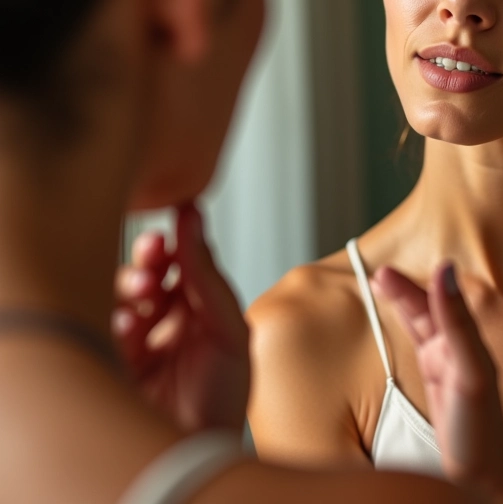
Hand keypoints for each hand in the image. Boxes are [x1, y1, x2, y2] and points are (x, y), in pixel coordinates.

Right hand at [112, 202, 248, 432]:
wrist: (198, 455)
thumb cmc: (223, 400)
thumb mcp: (228, 331)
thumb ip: (208, 277)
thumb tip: (194, 218)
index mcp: (201, 311)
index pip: (183, 264)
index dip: (177, 244)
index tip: (176, 219)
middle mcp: (169, 323)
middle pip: (149, 274)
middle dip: (149, 259)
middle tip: (153, 251)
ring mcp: (138, 343)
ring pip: (123, 297)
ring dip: (130, 285)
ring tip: (143, 293)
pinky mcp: (112, 362)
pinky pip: (104, 329)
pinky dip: (114, 320)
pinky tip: (127, 325)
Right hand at [372, 262, 502, 503]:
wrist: (482, 481)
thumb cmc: (481, 433)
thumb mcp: (469, 371)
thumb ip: (457, 322)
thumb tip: (445, 274)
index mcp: (467, 342)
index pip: (437, 302)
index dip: (413, 285)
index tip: (388, 271)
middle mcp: (459, 349)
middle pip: (428, 309)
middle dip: (404, 290)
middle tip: (379, 276)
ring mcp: (448, 364)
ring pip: (422, 322)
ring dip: (404, 302)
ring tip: (382, 284)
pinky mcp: (439, 380)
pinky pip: (420, 342)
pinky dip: (408, 324)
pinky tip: (402, 318)